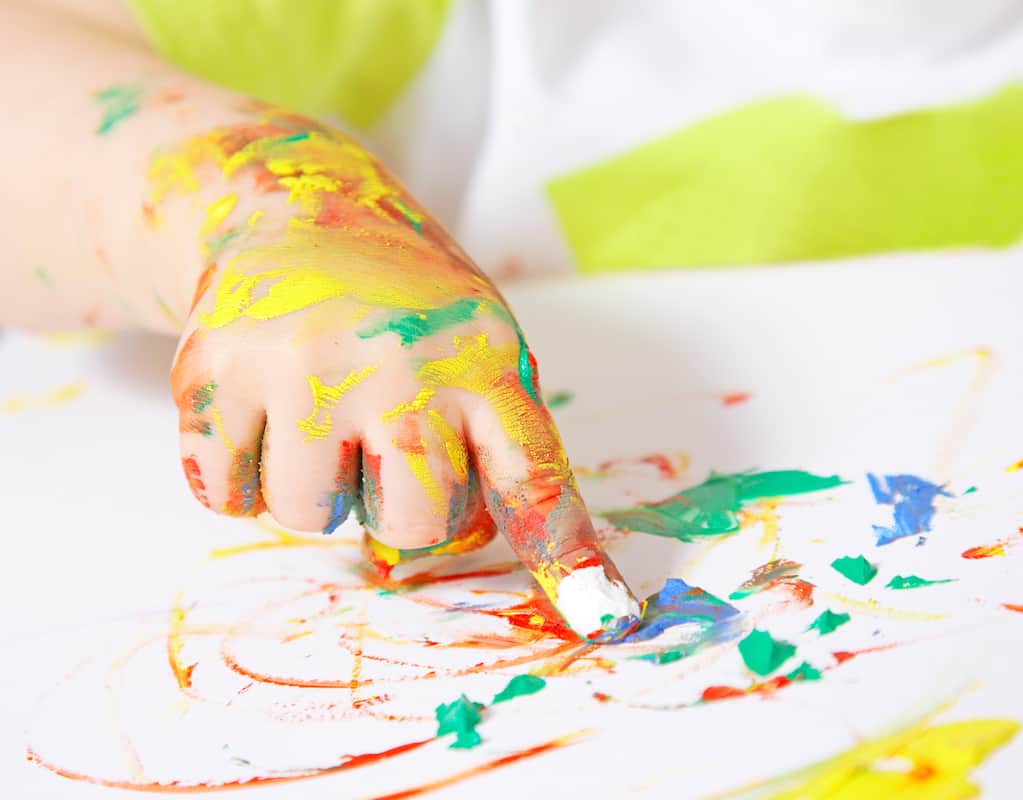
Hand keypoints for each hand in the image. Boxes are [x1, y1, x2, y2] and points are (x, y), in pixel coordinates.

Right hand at [164, 106, 639, 641]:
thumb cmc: (404, 304)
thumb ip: (488, 446)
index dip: (566, 553)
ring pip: (309, 517)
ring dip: (314, 484)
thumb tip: (476, 561)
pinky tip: (262, 407)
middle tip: (382, 439)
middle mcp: (400, 359)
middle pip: (415, 526)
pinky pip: (227, 496)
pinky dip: (238, 472)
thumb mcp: (477, 346)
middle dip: (398, 505)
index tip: (604, 613)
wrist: (300, 207)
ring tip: (321, 409)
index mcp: (483, 356)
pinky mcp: (215, 371)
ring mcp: (304, 364)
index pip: (532, 475)